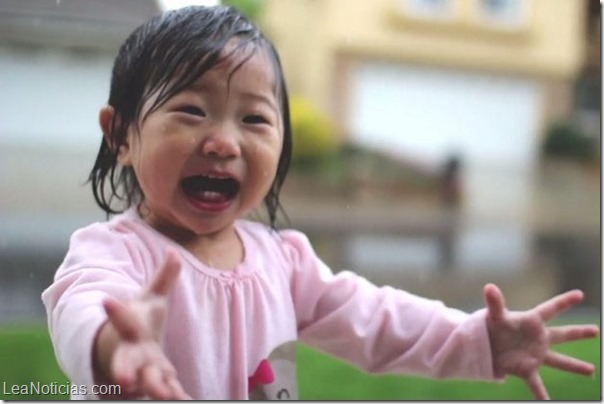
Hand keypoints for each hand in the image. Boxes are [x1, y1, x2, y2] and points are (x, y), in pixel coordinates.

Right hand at [99, 248, 190, 399]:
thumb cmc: (140, 322)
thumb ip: (164, 277)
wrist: (125, 352)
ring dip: (155, 389)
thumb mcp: (150, 299)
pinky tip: (186, 400)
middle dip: (125, 370)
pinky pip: (167, 391)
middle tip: (124, 380)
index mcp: (132, 329)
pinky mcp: (156, 384)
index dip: (116, 310)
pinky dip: (176, 396)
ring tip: (167, 395)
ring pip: (146, 383)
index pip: (122, 318)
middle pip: (128, 362)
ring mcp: (143, 372)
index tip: (106, 301)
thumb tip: (174, 250)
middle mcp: (134, 353)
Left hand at [484, 283, 598, 399]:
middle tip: (595, 330)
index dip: (564, 301)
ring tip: (591, 370)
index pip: (550, 309)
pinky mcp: (526, 369)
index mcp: (531, 321)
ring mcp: (534, 354)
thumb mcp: (494, 315)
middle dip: (578, 332)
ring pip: (558, 360)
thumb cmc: (491, 326)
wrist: (484, 343)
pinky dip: (542, 395)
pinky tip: (547, 403)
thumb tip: (489, 287)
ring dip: (574, 366)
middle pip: (561, 334)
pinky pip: (537, 385)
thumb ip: (494, 303)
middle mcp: (537, 338)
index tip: (579, 294)